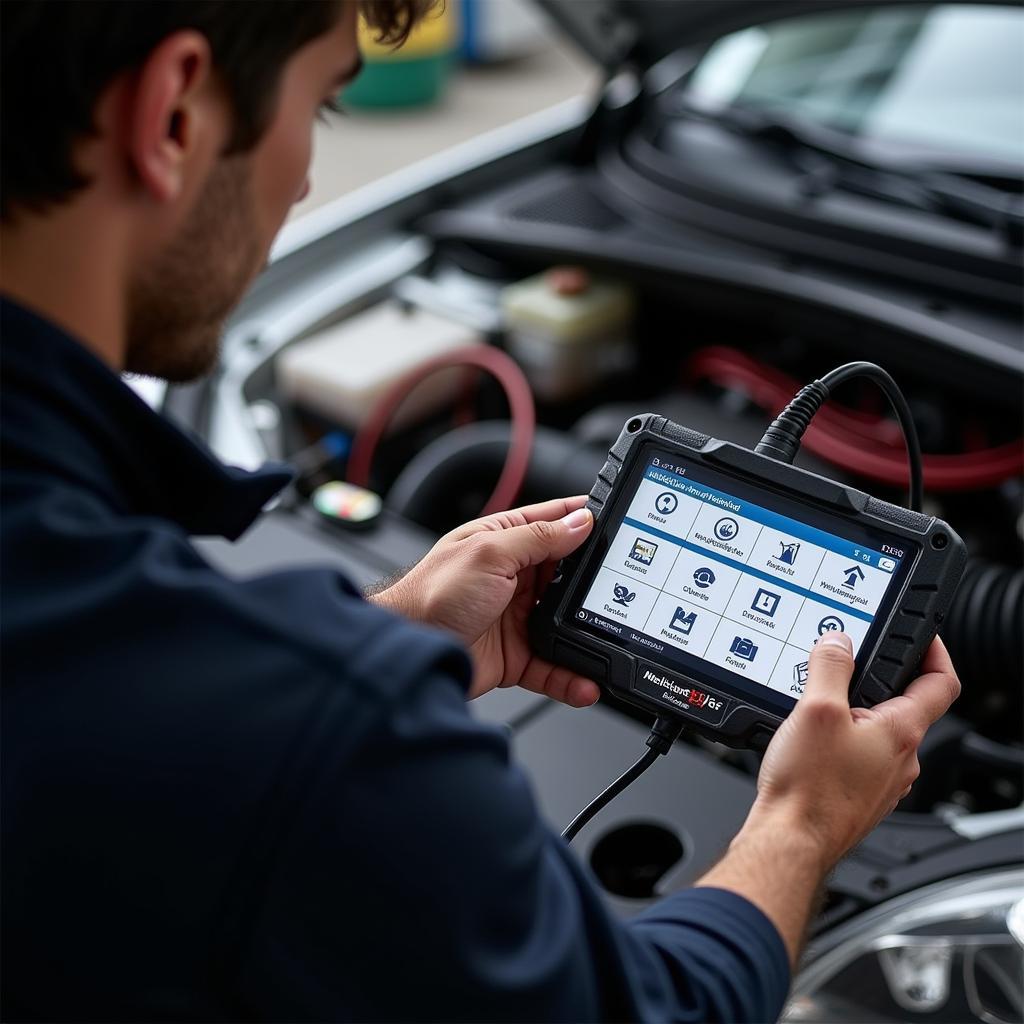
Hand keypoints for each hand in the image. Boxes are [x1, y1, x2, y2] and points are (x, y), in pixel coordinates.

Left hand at [371, 496, 600, 706]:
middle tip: (624, 589)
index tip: (621, 521)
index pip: (555, 523)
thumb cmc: (431, 593)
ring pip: (566, 624)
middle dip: (596, 584)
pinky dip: (571, 676)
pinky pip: (553, 666)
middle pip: (569, 576)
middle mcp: (514, 577)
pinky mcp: (516, 656)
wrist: (406, 648)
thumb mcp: (490, 553)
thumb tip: (580, 522)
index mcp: (505, 541)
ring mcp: (516, 617)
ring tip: (612, 641)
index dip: (586, 521)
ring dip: (588, 635)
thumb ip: (537, 538)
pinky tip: (586, 682)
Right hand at [752, 632, 960, 868]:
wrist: (791, 840)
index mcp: (901, 732)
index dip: (934, 651)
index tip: (920, 635)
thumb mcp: (815, 710)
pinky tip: (810, 742)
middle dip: (877, 680)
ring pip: (878, 733)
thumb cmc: (809, 789)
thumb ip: (830, 668)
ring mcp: (882, 781)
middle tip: (846, 664)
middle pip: (905, 705)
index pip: (941, 682)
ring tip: (818, 704)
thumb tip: (838, 642)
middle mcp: (901, 759)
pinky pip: (859, 756)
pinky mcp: (860, 795)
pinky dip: (840, 740)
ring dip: (855, 713)